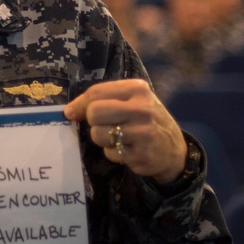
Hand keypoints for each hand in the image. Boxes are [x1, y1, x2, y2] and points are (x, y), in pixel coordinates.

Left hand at [64, 79, 186, 183]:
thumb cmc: (145, 120)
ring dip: (102, 139)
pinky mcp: (141, 154)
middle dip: (93, 122)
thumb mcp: (131, 100)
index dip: (79, 104)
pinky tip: (127, 149)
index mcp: (137, 89)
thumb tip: (69, 111)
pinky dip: (113, 153)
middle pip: (94, 112)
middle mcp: (142, 109)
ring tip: (118, 138)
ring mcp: (143, 132)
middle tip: (104, 125)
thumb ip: (103, 99)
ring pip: (98, 134)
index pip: (96, 92)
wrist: (174, 149)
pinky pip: (109, 153)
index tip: (71, 113)